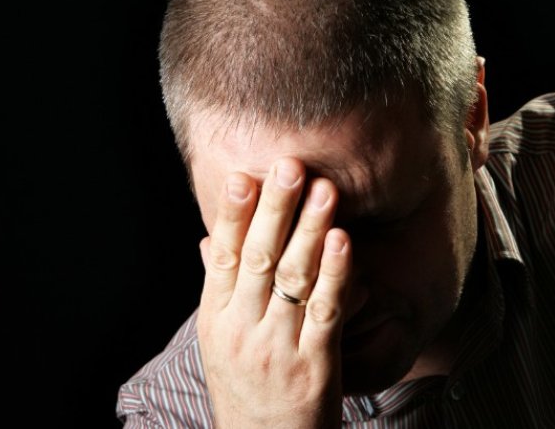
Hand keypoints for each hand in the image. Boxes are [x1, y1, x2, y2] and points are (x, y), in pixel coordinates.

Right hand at [196, 157, 351, 428]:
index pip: (223, 257)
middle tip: (289, 165)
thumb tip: (209, 240)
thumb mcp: (219, 340)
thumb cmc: (244, 388)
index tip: (243, 175)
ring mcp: (278, 347)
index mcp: (218, 318)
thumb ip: (218, 287)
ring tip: (324, 190)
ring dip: (309, 231)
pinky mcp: (314, 366)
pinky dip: (335, 275)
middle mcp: (242, 329)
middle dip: (274, 209)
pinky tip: (345, 242)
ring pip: (293, 279)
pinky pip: (326, 313)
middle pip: (258, 259)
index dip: (234, 215)